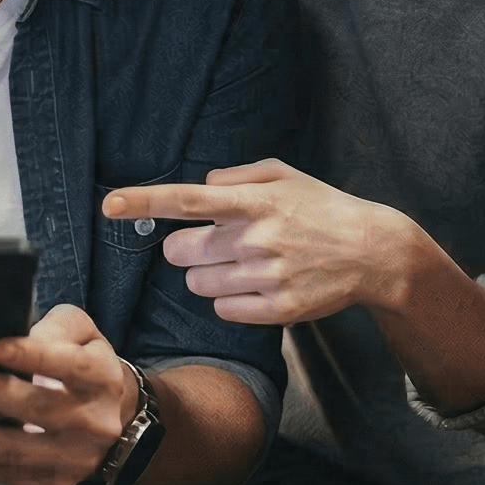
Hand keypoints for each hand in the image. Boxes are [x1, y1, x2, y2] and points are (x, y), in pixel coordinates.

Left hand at [0, 304, 137, 484]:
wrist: (114, 422)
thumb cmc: (83, 362)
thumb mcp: (82, 332)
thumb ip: (55, 327)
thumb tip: (18, 332)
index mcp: (102, 378)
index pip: (70, 366)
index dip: (34, 357)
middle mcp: (94, 423)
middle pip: (34, 409)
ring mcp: (73, 461)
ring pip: (12, 450)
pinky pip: (1, 475)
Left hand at [103, 158, 413, 326]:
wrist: (374, 252)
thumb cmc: (323, 207)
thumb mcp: (284, 175)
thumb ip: (237, 176)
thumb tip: (201, 187)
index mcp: (255, 202)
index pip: (188, 200)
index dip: (145, 202)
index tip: (110, 203)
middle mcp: (257, 239)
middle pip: (182, 252)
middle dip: (184, 249)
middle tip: (210, 243)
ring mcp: (268, 277)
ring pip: (199, 284)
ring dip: (208, 275)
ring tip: (242, 263)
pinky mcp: (279, 310)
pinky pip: (225, 310)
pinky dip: (231, 299)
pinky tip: (256, 284)